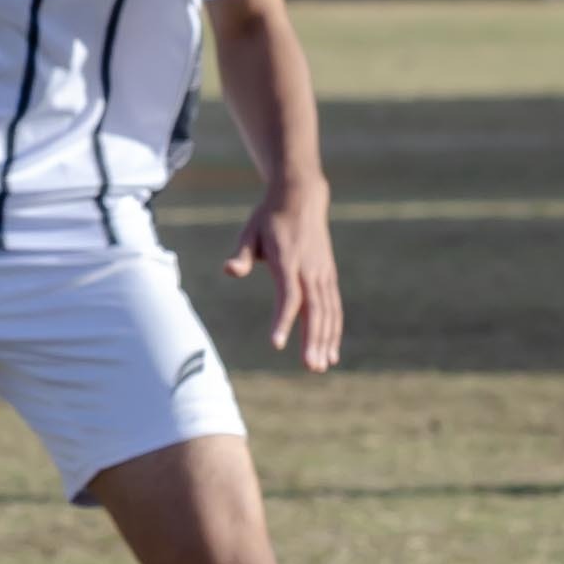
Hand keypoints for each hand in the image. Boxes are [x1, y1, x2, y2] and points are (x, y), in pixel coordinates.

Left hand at [229, 188, 343, 372]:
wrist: (302, 196)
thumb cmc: (269, 218)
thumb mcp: (249, 231)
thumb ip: (241, 254)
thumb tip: (229, 270)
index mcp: (289, 260)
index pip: (289, 296)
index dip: (283, 321)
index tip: (276, 344)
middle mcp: (311, 269)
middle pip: (315, 310)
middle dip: (314, 340)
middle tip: (311, 367)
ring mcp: (323, 273)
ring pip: (328, 312)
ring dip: (327, 340)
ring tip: (321, 366)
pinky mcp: (329, 276)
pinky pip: (334, 307)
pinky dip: (334, 329)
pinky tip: (331, 351)